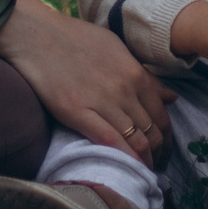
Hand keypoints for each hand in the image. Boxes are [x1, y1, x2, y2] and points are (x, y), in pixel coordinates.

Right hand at [0, 0, 175, 162]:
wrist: (37, 35)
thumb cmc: (75, 38)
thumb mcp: (116, 48)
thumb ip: (143, 74)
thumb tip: (170, 97)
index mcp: (135, 73)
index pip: (161, 114)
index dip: (167, 137)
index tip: (164, 150)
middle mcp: (124, 89)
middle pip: (152, 131)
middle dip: (159, 154)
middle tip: (156, 167)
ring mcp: (102, 101)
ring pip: (136, 141)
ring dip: (145, 162)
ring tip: (143, 173)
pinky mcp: (77, 112)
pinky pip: (110, 142)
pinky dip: (124, 159)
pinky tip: (128, 170)